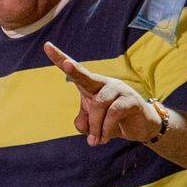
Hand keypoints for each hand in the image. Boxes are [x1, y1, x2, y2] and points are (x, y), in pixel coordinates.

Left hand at [44, 41, 164, 145]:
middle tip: (66, 64)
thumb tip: (84, 127)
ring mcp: (119, 89)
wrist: (140, 127)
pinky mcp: (132, 100)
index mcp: (91, 86)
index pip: (75, 72)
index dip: (60, 59)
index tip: (47, 46)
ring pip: (99, 105)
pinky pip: (113, 113)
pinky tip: (105, 138)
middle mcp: (104, 83)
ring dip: (95, 126)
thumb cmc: (112, 121)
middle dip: (73, 69)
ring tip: (96, 140)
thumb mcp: (93, 124)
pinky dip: (106, 129)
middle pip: (85, 76)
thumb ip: (83, 123)